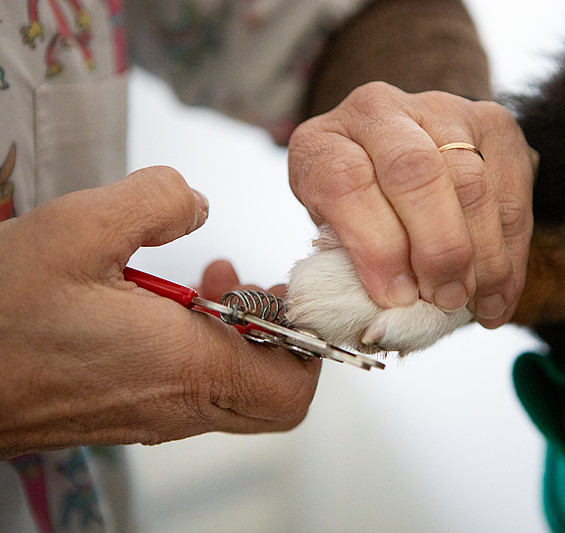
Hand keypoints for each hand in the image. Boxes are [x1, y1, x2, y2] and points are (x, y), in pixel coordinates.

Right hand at [0, 167, 319, 458]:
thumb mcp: (80, 229)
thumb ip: (155, 201)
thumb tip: (194, 203)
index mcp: (187, 367)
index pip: (292, 386)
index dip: (309, 342)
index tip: (290, 295)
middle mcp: (178, 404)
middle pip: (274, 396)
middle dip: (278, 336)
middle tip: (255, 288)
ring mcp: (153, 416)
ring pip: (233, 390)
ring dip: (236, 335)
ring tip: (209, 284)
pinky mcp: (127, 413)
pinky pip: (192, 388)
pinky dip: (198, 347)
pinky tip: (164, 303)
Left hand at [288, 81, 536, 328]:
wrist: (397, 157)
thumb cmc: (360, 210)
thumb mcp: (336, 237)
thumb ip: (354, 266)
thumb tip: (394, 313)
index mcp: (323, 142)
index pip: (346, 181)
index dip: (375, 245)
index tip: (397, 297)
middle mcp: (380, 111)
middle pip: (417, 171)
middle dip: (438, 248)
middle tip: (445, 300)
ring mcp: (441, 109)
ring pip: (473, 181)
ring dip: (481, 255)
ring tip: (475, 304)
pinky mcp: (494, 124)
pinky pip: (512, 190)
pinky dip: (510, 253)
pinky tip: (499, 294)